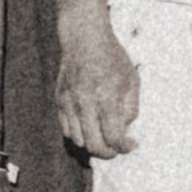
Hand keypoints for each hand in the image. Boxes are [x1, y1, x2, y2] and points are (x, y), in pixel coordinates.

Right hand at [57, 12, 141, 157]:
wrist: (84, 38)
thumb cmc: (112, 58)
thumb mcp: (132, 81)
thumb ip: (130, 109)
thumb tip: (124, 131)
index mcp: (106, 97)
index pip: (114, 137)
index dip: (125, 147)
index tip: (132, 144)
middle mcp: (84, 103)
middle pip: (94, 145)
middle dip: (109, 153)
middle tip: (117, 148)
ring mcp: (69, 103)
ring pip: (78, 141)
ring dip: (93, 145)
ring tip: (105, 138)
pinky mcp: (59, 101)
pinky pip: (67, 130)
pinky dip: (80, 135)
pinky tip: (91, 128)